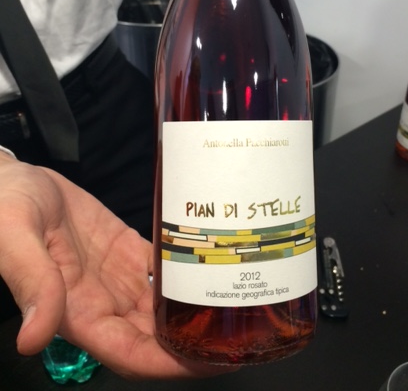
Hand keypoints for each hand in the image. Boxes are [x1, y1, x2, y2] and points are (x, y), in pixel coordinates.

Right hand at [0, 155, 221, 377]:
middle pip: (156, 335)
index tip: (213, 362)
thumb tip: (34, 339)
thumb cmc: (5, 208)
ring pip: (163, 305)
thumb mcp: (14, 239)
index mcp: (75, 312)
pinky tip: (213, 263)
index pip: (130, 354)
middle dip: (197, 342)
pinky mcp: (124, 249)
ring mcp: (115, 276)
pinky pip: (159, 267)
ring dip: (196, 309)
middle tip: (245, 329)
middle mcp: (101, 301)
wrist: (13, 180)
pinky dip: (185, 270)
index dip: (171, 364)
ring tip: (239, 299)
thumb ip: (32, 283)